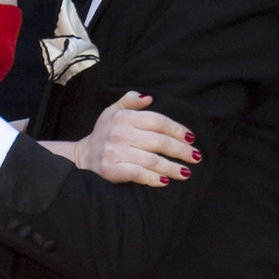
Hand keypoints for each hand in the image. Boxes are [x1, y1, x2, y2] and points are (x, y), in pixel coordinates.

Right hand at [67, 92, 199, 185]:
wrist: (82, 157)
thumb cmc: (104, 133)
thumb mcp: (113, 111)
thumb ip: (130, 100)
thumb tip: (149, 97)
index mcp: (124, 117)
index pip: (158, 122)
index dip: (177, 130)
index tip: (191, 138)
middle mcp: (120, 133)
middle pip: (159, 141)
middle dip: (181, 150)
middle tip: (195, 157)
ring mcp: (115, 152)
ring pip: (152, 160)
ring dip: (172, 167)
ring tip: (186, 172)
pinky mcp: (111, 170)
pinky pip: (137, 174)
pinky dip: (153, 178)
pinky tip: (165, 181)